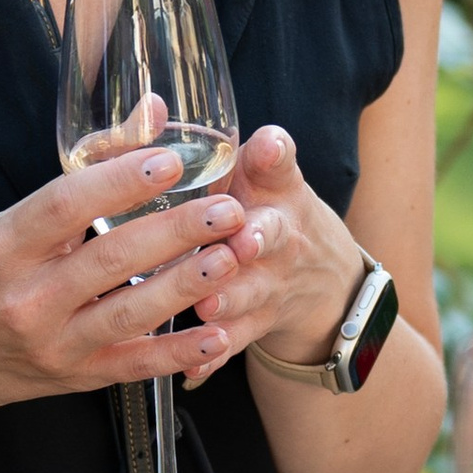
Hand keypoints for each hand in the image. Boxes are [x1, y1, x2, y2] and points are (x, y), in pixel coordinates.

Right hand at [0, 142, 252, 410]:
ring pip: (129, 313)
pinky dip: (179, 352)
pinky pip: (134, 365)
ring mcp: (53, 343)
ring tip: (230, 256)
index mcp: (6, 246)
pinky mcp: (76, 379)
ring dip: (186, 285)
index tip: (169, 162)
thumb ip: (86, 171)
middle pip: (110, 258)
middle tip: (225, 209)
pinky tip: (218, 333)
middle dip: (175, 232)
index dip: (120, 182)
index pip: (66, 206)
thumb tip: (153, 112)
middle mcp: (27, 297)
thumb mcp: (12, 220)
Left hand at [181, 126, 363, 385]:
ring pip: (250, 295)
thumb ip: (214, 144)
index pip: (279, 170)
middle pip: (270, 240)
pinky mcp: (257, 324)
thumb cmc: (267, 209)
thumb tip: (151, 105)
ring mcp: (270, 286)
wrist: (322, 279)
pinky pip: (234, 343)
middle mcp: (279, 240)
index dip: (273, 159)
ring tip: (207, 305)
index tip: (266, 153)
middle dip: (254, 240)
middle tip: (235, 246)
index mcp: (275, 193)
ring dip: (231, 299)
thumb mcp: (258, 174)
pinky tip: (194, 368)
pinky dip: (213, 356)